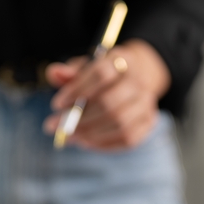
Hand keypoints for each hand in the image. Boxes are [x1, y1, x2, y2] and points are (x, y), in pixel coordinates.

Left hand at [44, 39, 170, 150]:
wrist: (136, 78)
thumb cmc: (103, 75)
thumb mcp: (85, 68)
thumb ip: (68, 72)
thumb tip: (53, 73)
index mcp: (122, 60)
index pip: (101, 73)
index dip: (77, 90)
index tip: (57, 104)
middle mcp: (138, 80)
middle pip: (110, 102)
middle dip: (79, 118)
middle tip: (56, 127)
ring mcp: (147, 102)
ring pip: (119, 123)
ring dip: (90, 133)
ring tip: (70, 136)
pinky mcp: (149, 122)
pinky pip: (128, 138)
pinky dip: (104, 144)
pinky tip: (87, 142)